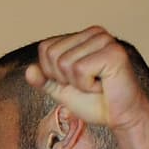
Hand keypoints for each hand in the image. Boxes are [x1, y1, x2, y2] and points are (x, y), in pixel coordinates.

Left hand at [25, 26, 148, 132]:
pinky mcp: (114, 52)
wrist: (119, 116)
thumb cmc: (94, 101)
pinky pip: (80, 69)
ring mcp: (105, 40)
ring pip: (65, 62)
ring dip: (77, 83)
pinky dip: (87, 85)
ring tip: (97, 84)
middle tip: (87, 84)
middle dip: (64, 78)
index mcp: (81, 37)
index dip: (52, 73)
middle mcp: (94, 33)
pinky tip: (103, 85)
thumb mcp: (61, 90)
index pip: (45, 48)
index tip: (75, 81)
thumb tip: (29, 70)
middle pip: (52, 54)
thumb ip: (44, 79)